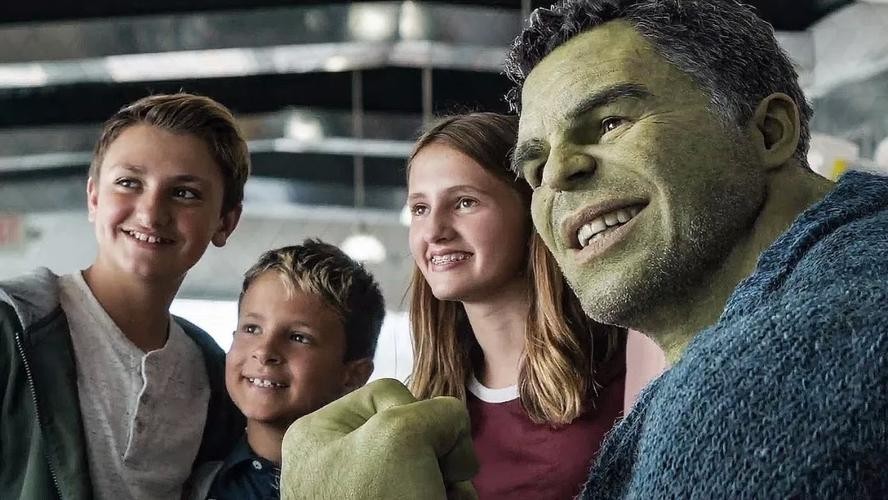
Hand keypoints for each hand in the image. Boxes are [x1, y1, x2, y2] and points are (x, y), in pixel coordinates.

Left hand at [281, 378, 477, 499]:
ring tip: (447, 499)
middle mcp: (339, 461)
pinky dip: (451, 498)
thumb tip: (451, 432)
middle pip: (414, 430)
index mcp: (321, 433)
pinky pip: (434, 491)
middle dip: (441, 452)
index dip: (417, 415)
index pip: (389, 394)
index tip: (417, 449)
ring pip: (432, 464)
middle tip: (441, 479)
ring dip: (451, 480)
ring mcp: (368, 495)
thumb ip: (436, 412)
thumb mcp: (402, 434)